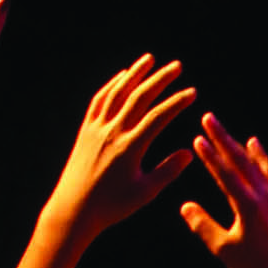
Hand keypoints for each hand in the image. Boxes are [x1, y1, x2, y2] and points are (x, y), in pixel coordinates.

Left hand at [43, 55, 196, 242]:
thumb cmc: (112, 205)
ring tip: (150, 59)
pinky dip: (112, 85)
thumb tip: (188, 152)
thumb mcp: (145, 192)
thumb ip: (168, 171)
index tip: (192, 93)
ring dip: (135, 73)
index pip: (158, 117)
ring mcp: (97, 127)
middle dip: (160, 79)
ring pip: (118, 92)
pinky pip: (100, 100)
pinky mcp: (86, 129)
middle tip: (177, 66)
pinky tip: (122, 76)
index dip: (177, 102)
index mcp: (130, 148)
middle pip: (139, 96)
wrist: (74, 208)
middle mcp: (113, 132)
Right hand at [179, 113, 267, 267]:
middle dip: (222, 138)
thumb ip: (203, 226)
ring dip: (240, 145)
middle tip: (208, 118)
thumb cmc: (258, 265)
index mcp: (247, 206)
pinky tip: (255, 147)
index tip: (198, 138)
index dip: (210, 156)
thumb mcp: (225, 250)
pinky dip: (261, 157)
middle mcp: (263, 195)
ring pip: (255, 163)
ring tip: (229, 131)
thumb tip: (185, 207)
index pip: (225, 174)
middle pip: (240, 160)